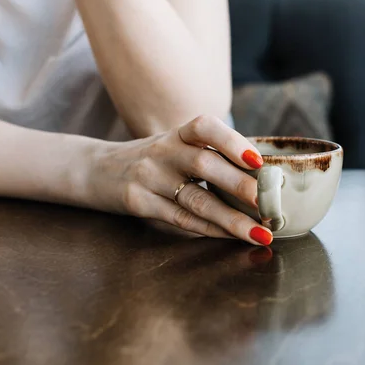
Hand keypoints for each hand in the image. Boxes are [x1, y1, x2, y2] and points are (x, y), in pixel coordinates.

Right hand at [86, 115, 272, 245]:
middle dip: (240, 186)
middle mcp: (163, 151)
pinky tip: (231, 237)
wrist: (95, 169)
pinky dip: (209, 229)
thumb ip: (209, 155)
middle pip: (204, 165)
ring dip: (232, 219)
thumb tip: (262, 175)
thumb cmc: (151, 160)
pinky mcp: (139, 202)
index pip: (205, 127)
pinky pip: (180, 219)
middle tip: (269, 204)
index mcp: (177, 134)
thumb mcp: (174, 146)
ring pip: (196, 200)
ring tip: (260, 233)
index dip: (233, 141)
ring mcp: (149, 177)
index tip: (258, 161)